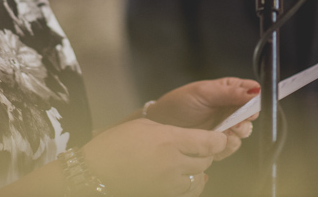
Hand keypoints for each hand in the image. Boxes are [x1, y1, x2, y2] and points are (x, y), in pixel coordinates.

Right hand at [83, 118, 226, 196]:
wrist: (95, 171)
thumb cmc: (115, 144)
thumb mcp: (144, 126)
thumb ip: (170, 131)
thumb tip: (188, 137)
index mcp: (169, 140)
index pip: (208, 143)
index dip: (220, 140)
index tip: (222, 137)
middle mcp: (173, 163)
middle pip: (205, 161)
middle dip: (207, 154)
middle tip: (202, 147)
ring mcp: (168, 183)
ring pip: (199, 179)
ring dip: (199, 171)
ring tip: (190, 163)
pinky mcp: (162, 195)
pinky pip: (186, 192)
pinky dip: (190, 185)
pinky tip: (184, 179)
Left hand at [144, 77, 259, 159]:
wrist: (162, 122)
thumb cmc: (180, 102)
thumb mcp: (204, 92)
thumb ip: (230, 92)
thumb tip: (255, 90)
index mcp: (229, 91)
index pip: (252, 94)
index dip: (254, 101)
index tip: (250, 108)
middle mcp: (230, 108)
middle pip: (250, 115)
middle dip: (246, 121)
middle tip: (236, 123)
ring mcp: (225, 126)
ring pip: (243, 132)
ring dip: (237, 134)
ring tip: (226, 133)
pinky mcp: (218, 142)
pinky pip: (231, 146)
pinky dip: (228, 146)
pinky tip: (219, 142)